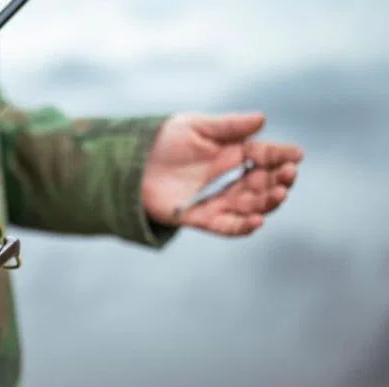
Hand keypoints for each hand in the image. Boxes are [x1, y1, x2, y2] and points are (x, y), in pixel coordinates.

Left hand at [141, 112, 302, 235]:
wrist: (130, 161)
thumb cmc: (163, 141)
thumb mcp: (195, 126)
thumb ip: (227, 126)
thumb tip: (261, 119)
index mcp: (232, 154)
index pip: (263, 156)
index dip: (280, 156)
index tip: (296, 156)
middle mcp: (229, 179)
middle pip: (262, 184)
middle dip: (279, 181)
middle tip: (288, 176)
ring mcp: (215, 199)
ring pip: (249, 206)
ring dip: (267, 203)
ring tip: (279, 194)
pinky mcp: (198, 217)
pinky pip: (225, 226)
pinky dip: (241, 227)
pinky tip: (257, 222)